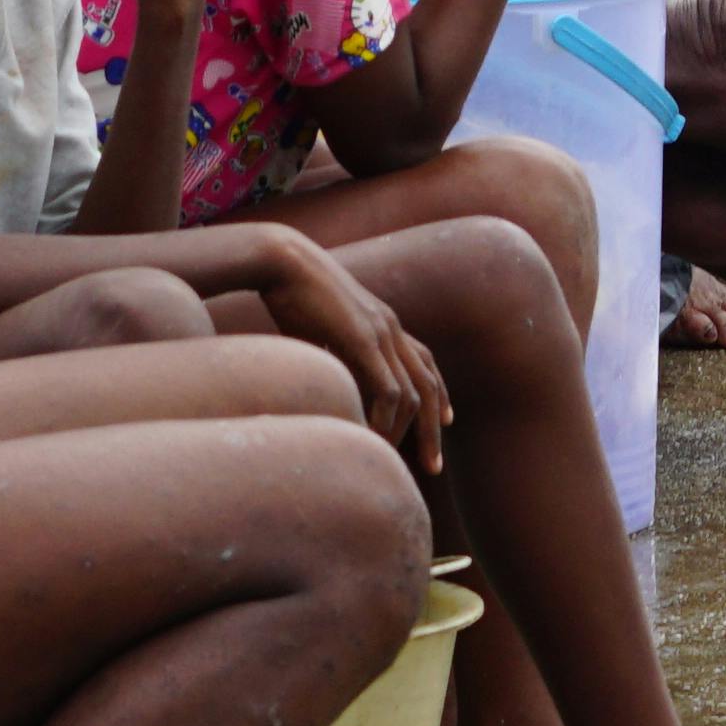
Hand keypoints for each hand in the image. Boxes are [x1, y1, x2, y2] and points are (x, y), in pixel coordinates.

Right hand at [244, 227, 448, 473]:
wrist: (280, 259)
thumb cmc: (289, 292)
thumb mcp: (319, 330)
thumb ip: (331, 355)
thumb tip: (325, 382)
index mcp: (384, 322)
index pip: (426, 363)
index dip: (439, 394)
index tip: (446, 422)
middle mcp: (392, 327)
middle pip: (429, 385)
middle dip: (433, 428)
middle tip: (433, 467)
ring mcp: (381, 331)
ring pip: (412, 393)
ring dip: (407, 431)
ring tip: (394, 460)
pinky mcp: (363, 338)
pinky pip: (388, 388)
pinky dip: (386, 418)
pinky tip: (375, 438)